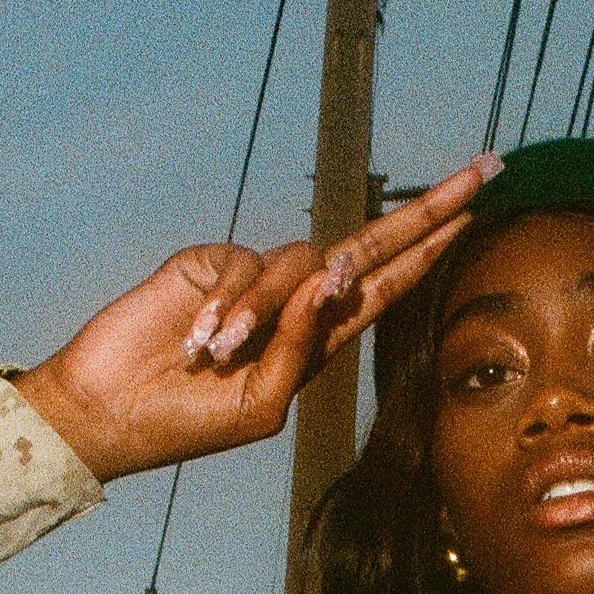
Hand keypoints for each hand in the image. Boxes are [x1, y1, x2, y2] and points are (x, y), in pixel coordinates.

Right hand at [13, 157, 497, 482]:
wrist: (109, 412)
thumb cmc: (188, 422)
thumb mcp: (263, 403)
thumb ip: (304, 344)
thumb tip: (334, 274)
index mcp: (317, 342)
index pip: (387, 286)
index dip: (430, 250)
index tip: (476, 214)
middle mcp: (295, 304)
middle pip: (371, 244)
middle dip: (429, 211)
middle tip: (484, 171)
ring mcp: (255, 281)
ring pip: (297, 265)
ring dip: (263, 312)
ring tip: (220, 352)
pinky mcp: (211, 263)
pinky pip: (246, 266)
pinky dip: (229, 305)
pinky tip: (201, 340)